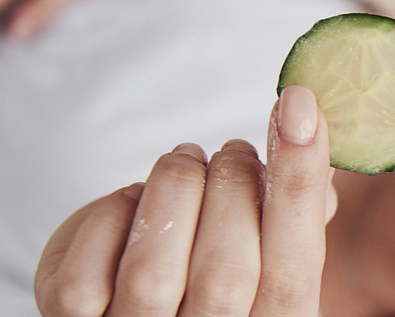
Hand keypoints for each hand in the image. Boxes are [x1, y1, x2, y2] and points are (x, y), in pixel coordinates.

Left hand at [34, 86, 335, 315]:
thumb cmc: (219, 287)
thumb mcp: (271, 270)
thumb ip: (296, 219)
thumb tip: (310, 145)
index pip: (298, 266)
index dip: (298, 183)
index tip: (298, 106)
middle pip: (226, 269)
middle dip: (233, 181)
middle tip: (233, 151)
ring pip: (151, 269)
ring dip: (174, 187)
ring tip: (186, 163)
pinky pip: (84, 277)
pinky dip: (110, 215)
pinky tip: (132, 201)